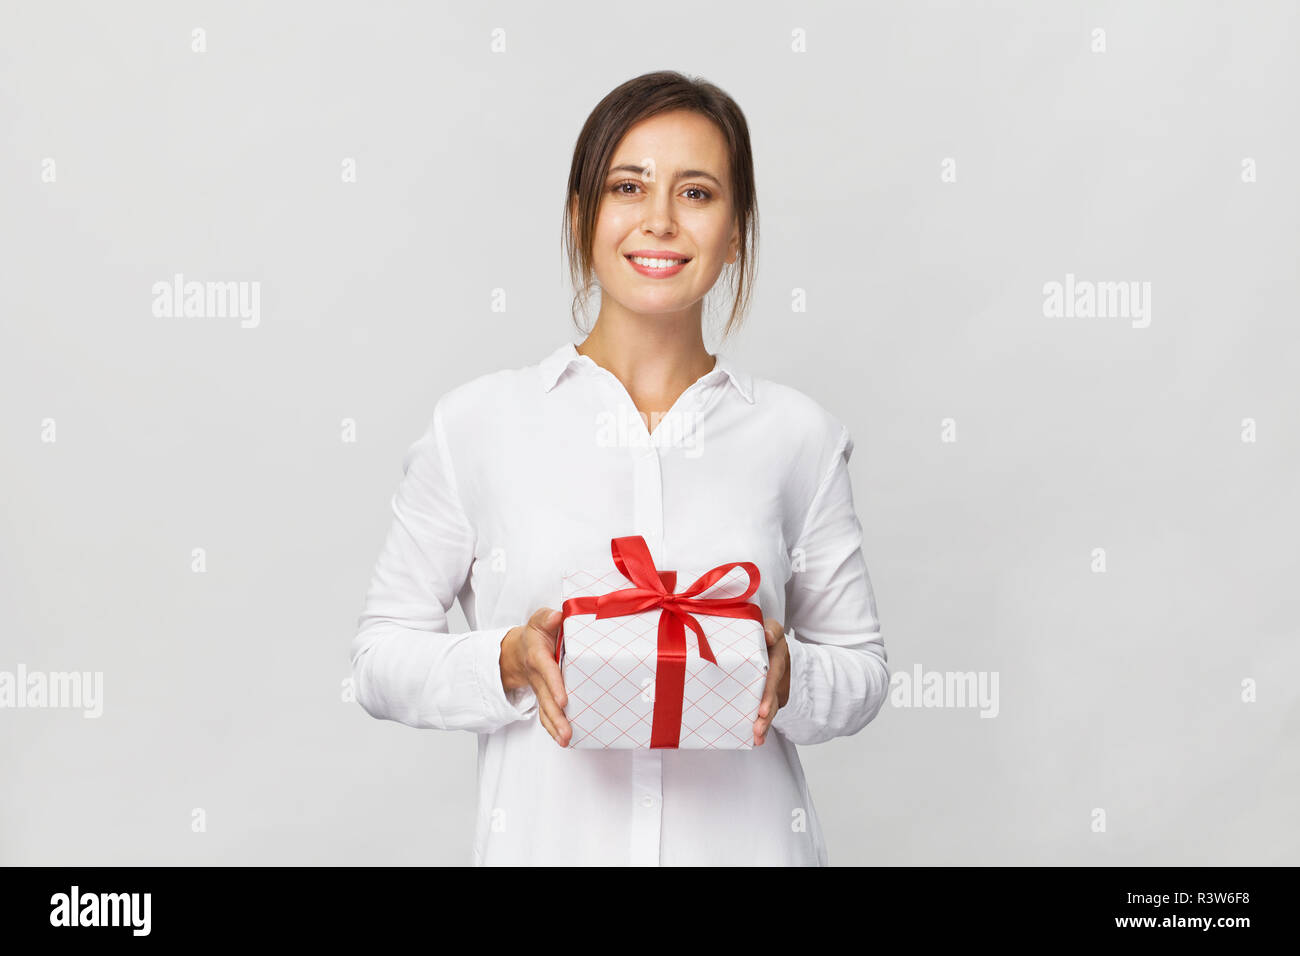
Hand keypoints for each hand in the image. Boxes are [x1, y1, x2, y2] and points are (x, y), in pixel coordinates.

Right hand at [500, 608, 570, 746]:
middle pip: (546, 700)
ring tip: (566, 741)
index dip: (555, 686)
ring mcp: (540, 690)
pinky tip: (563, 740)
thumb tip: (557, 616)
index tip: (563, 700)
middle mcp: (538, 677)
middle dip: (556, 717)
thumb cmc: (535, 635)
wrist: (518, 650)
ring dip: (555, 727)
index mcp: (539, 657)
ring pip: (546, 711)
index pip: (548, 672)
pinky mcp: (544, 698)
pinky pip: (547, 715)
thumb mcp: (539, 620)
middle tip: (567, 733)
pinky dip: (553, 728)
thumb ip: (547, 618)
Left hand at [753, 618, 790, 746]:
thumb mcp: (772, 628)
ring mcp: (775, 688)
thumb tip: (767, 636)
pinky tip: (755, 740)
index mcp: (777, 658)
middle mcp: (778, 676)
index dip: (768, 694)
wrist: (775, 646)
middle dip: (766, 715)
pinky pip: (766, 711)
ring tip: (757, 738)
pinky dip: (762, 725)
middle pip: (773, 698)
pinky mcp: (769, 697)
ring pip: (771, 708)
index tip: (761, 710)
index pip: (772, 676)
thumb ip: (771, 629)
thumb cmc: (768, 636)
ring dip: (764, 724)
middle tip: (758, 729)